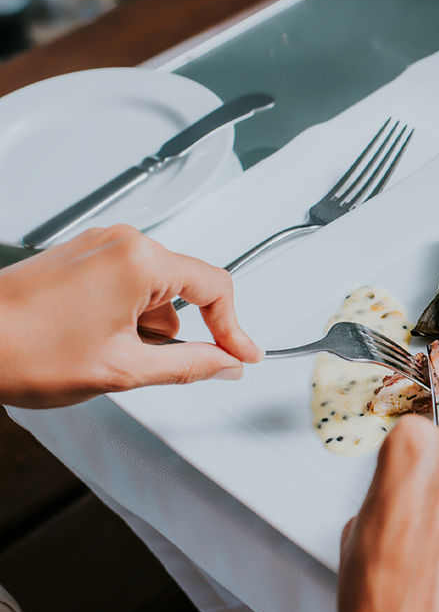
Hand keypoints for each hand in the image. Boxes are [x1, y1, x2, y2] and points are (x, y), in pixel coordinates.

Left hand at [0, 224, 261, 407]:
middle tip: (146, 366)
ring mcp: (97, 246)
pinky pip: (124, 283)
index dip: (234, 328)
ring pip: (151, 290)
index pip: (216, 288)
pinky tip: (91, 340)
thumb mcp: (122, 370)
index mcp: (140, 260)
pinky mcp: (78, 256)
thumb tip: (224, 364)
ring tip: (103, 355)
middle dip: (174, 333)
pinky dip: (121, 315)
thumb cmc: (23, 349)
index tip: (242, 353)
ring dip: (143, 327)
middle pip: (183, 289)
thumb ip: (188, 366)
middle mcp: (121, 241)